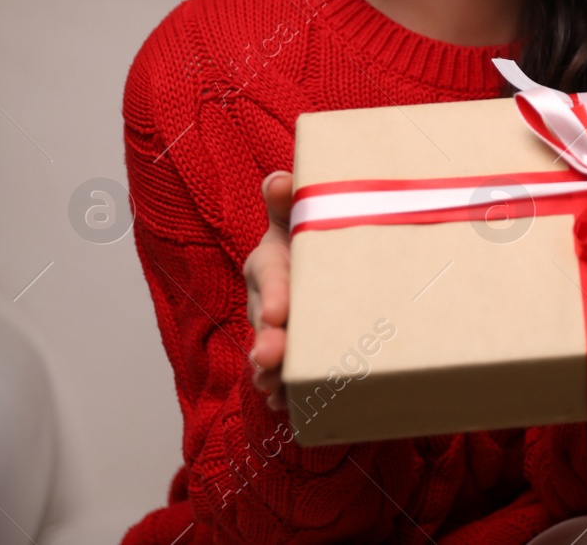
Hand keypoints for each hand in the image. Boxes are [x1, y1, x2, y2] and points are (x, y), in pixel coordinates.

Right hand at [243, 170, 293, 411]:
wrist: (323, 258)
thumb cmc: (311, 233)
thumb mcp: (300, 211)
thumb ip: (289, 198)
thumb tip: (279, 180)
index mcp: (270, 263)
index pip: (268, 276)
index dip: (272, 294)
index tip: (279, 313)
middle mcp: (267, 300)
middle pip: (264, 324)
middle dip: (267, 343)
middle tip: (271, 359)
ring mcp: (276, 330)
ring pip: (268, 355)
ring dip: (271, 374)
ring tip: (278, 391)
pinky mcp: (291, 352)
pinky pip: (282, 376)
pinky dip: (285, 392)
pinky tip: (290, 407)